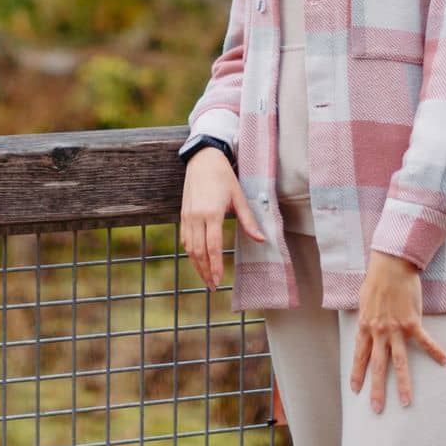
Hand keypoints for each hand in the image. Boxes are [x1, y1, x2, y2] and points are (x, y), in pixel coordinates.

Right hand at [179, 147, 265, 288]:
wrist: (203, 159)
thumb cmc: (224, 177)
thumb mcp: (239, 197)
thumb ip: (248, 221)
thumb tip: (262, 240)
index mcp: (212, 213)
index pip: (213, 246)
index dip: (215, 265)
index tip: (218, 280)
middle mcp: (197, 217)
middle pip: (198, 251)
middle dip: (205, 271)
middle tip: (212, 286)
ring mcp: (187, 216)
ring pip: (189, 247)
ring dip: (196, 265)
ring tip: (205, 278)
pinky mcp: (183, 214)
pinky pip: (184, 238)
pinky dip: (190, 252)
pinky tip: (197, 260)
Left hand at [349, 251, 445, 412]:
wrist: (390, 265)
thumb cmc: (376, 280)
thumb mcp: (364, 301)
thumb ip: (366, 317)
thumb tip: (365, 324)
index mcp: (365, 326)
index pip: (360, 356)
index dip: (358, 373)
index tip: (356, 390)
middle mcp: (379, 331)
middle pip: (378, 366)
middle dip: (376, 389)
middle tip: (376, 409)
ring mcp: (395, 328)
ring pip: (399, 362)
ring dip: (403, 383)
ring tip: (406, 401)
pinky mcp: (412, 322)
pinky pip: (424, 341)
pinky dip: (435, 351)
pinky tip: (444, 361)